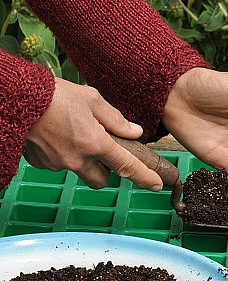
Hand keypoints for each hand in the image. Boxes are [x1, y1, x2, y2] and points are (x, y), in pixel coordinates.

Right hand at [25, 78, 163, 189]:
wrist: (18, 98)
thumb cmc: (55, 95)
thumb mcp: (92, 99)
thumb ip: (116, 119)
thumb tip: (134, 131)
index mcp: (95, 143)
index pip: (127, 167)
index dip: (144, 178)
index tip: (155, 185)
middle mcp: (77, 159)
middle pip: (102, 180)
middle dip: (106, 171)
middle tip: (102, 152)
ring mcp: (58, 164)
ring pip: (79, 172)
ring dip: (83, 161)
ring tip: (72, 135)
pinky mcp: (41, 164)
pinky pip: (58, 165)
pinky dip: (61, 155)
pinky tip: (55, 136)